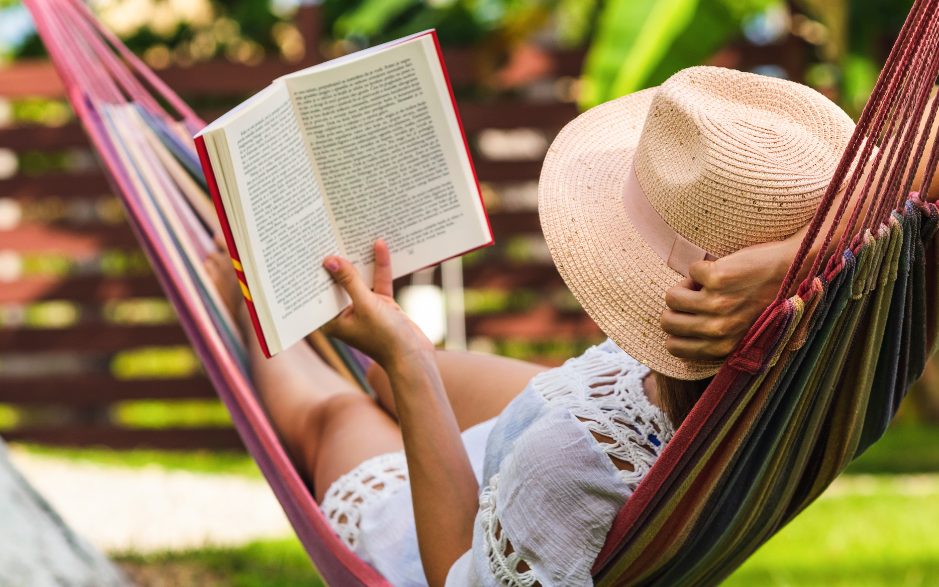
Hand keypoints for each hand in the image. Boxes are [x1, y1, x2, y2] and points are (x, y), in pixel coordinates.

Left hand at [322, 241, 434, 368]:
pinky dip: (380, 267)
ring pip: (361, 279)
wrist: (415, 358)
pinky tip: (380, 246)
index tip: (312, 247)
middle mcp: (346, 314)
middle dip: (340, 261)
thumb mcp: (366, 305)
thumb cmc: (385, 338)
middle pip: (340, 282)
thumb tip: (331, 261)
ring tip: (355, 235)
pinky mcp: (382, 305)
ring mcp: (365, 309)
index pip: (320, 291)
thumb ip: (349, 281)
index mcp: (332, 320)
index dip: (317, 271)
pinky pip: (378, 282)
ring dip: (361, 261)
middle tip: (331, 234)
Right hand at [660, 239, 794, 359]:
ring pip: (672, 297)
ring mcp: (717, 303)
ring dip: (687, 286)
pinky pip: (692, 270)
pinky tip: (724, 270)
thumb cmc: (770, 304)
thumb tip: (679, 353)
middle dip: (677, 308)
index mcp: (722, 347)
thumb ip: (715, 345)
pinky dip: (704, 267)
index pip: (674, 347)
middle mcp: (718, 329)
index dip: (678, 329)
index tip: (692, 317)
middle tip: (697, 297)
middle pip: (667, 322)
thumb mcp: (744, 335)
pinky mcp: (718, 278)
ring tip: (709, 283)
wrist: (796, 271)